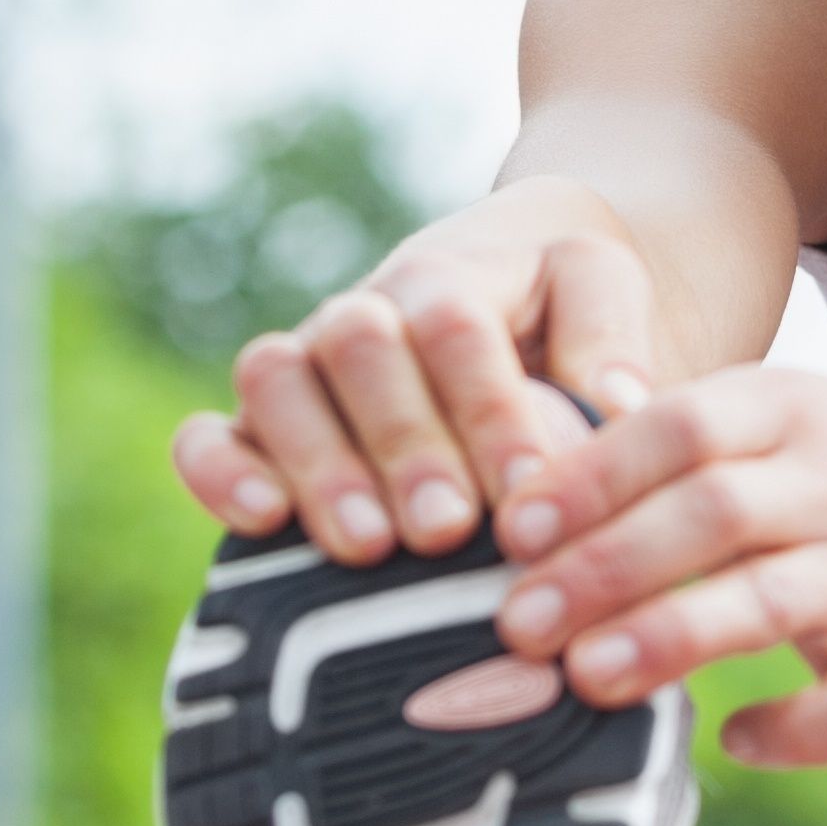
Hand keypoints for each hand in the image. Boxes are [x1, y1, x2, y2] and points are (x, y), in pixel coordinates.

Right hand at [171, 191, 658, 563]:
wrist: (510, 295)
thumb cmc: (562, 317)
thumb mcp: (601, 298)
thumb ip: (613, 337)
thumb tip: (619, 402)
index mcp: (448, 279)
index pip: (454, 327)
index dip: (486, 408)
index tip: (527, 487)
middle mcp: (364, 315)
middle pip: (357, 350)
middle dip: (403, 445)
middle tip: (447, 529)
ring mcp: (304, 368)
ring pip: (275, 382)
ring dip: (319, 464)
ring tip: (368, 546)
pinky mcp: (257, 426)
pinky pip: (208, 434)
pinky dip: (219, 471)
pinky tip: (262, 522)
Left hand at [482, 364, 826, 766]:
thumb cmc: (825, 452)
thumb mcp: (761, 409)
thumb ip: (654, 441)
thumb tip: (518, 490)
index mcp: (789, 409)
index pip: (685, 427)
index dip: (595, 476)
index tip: (513, 528)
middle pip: (717, 514)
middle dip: (608, 568)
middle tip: (516, 624)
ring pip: (776, 603)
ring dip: (675, 638)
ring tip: (586, 676)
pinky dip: (797, 730)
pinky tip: (730, 739)